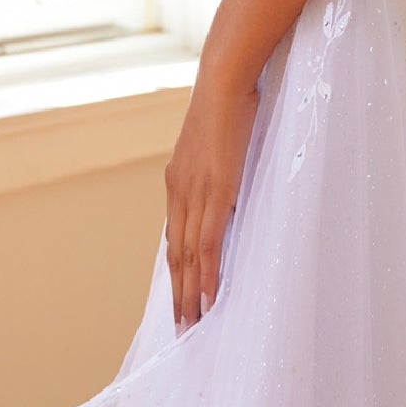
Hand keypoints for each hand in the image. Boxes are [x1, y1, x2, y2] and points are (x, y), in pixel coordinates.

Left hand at [164, 69, 258, 331]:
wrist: (223, 79)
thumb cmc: (228, 98)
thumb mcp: (218, 135)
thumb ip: (219, 160)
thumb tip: (230, 172)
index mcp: (178, 179)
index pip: (175, 234)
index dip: (177, 267)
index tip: (180, 294)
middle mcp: (179, 192)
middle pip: (176, 254)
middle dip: (178, 292)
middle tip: (181, 327)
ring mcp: (194, 195)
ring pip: (189, 257)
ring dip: (190, 294)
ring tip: (192, 326)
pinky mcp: (214, 194)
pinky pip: (208, 245)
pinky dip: (207, 276)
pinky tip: (209, 299)